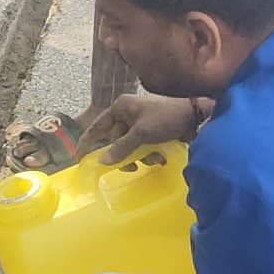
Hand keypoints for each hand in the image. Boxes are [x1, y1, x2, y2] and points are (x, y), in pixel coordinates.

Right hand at [77, 91, 202, 157]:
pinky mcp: (152, 132)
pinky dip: (149, 154)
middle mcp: (128, 114)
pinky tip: (161, 156)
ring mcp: (140, 123)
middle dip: (125, 154)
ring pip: (129, 146)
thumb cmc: (166, 118)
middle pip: (115, 141)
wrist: (195, 116)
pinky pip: (142, 147)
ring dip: (140, 156)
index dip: (87, 142)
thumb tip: (103, 161)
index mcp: (121, 107)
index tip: (78, 157)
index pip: (97, 126)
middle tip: (132, 166)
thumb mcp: (141, 133)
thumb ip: (121, 147)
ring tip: (154, 158)